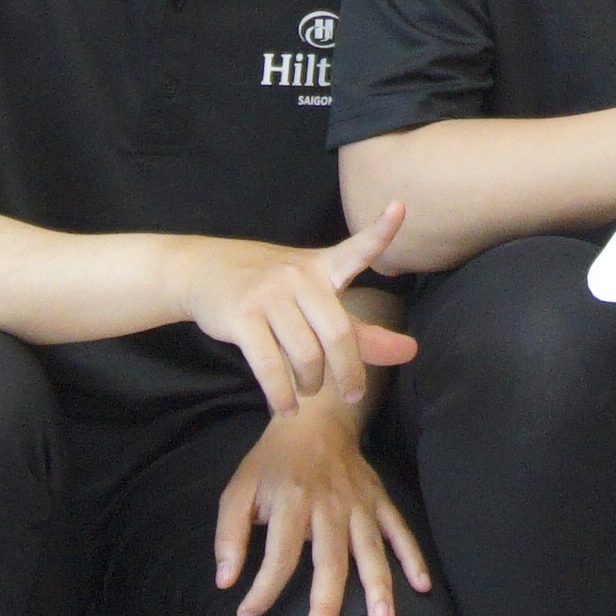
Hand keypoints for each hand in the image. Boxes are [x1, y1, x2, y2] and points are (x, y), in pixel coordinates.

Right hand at [199, 215, 419, 414]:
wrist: (205, 271)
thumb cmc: (272, 289)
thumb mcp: (317, 300)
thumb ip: (360, 329)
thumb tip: (410, 352)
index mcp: (323, 267)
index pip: (357, 249)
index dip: (381, 231)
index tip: (400, 208)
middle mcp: (299, 276)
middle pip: (338, 333)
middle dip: (350, 372)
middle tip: (352, 394)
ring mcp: (269, 295)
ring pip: (305, 355)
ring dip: (311, 383)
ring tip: (308, 391)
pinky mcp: (242, 316)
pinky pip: (269, 366)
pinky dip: (281, 394)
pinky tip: (287, 407)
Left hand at [212, 400, 431, 615]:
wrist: (314, 419)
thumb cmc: (271, 462)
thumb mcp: (238, 490)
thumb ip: (229, 535)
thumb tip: (226, 581)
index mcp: (290, 502)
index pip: (279, 555)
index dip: (262, 589)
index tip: (247, 615)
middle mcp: (328, 505)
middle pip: (329, 561)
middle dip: (325, 605)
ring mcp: (358, 503)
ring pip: (369, 549)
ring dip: (377, 585)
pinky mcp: (379, 500)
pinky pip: (399, 530)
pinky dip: (412, 556)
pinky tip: (422, 585)